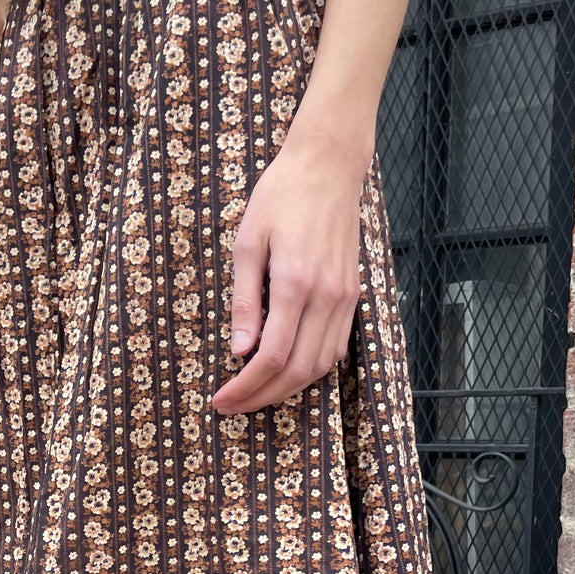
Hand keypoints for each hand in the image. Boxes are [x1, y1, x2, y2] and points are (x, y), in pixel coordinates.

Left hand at [212, 129, 367, 415]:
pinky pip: (336, 347)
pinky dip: (312, 369)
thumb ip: (245, 300)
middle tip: (232, 406)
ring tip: (255, 394)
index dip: (245, 386)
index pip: (271, 356)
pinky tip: (287, 371)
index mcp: (296, 283)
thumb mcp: (248, 243)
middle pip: (298, 371)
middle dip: (263, 396)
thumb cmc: (281, 197)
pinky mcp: (353, 294)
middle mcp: (327, 297)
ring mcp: (345, 298)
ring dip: (288, 389)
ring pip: (321, 365)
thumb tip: (239, 351)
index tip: (221, 398)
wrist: (329, 167)